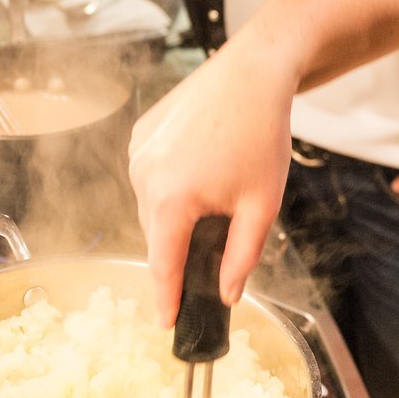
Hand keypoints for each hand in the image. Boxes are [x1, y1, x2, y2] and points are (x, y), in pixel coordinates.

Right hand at [128, 37, 294, 324]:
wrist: (252, 74)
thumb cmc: (261, 136)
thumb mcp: (261, 205)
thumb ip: (241, 256)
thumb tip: (227, 294)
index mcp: (171, 199)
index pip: (162, 265)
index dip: (166, 299)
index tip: (166, 324)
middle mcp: (143, 177)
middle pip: (158, 236)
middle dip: (182, 248)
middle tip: (213, 250)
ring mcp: (137, 153)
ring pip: (153, 206)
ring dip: (177, 214)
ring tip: (218, 191)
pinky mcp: (140, 135)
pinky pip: (151, 177)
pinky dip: (170, 185)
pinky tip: (202, 168)